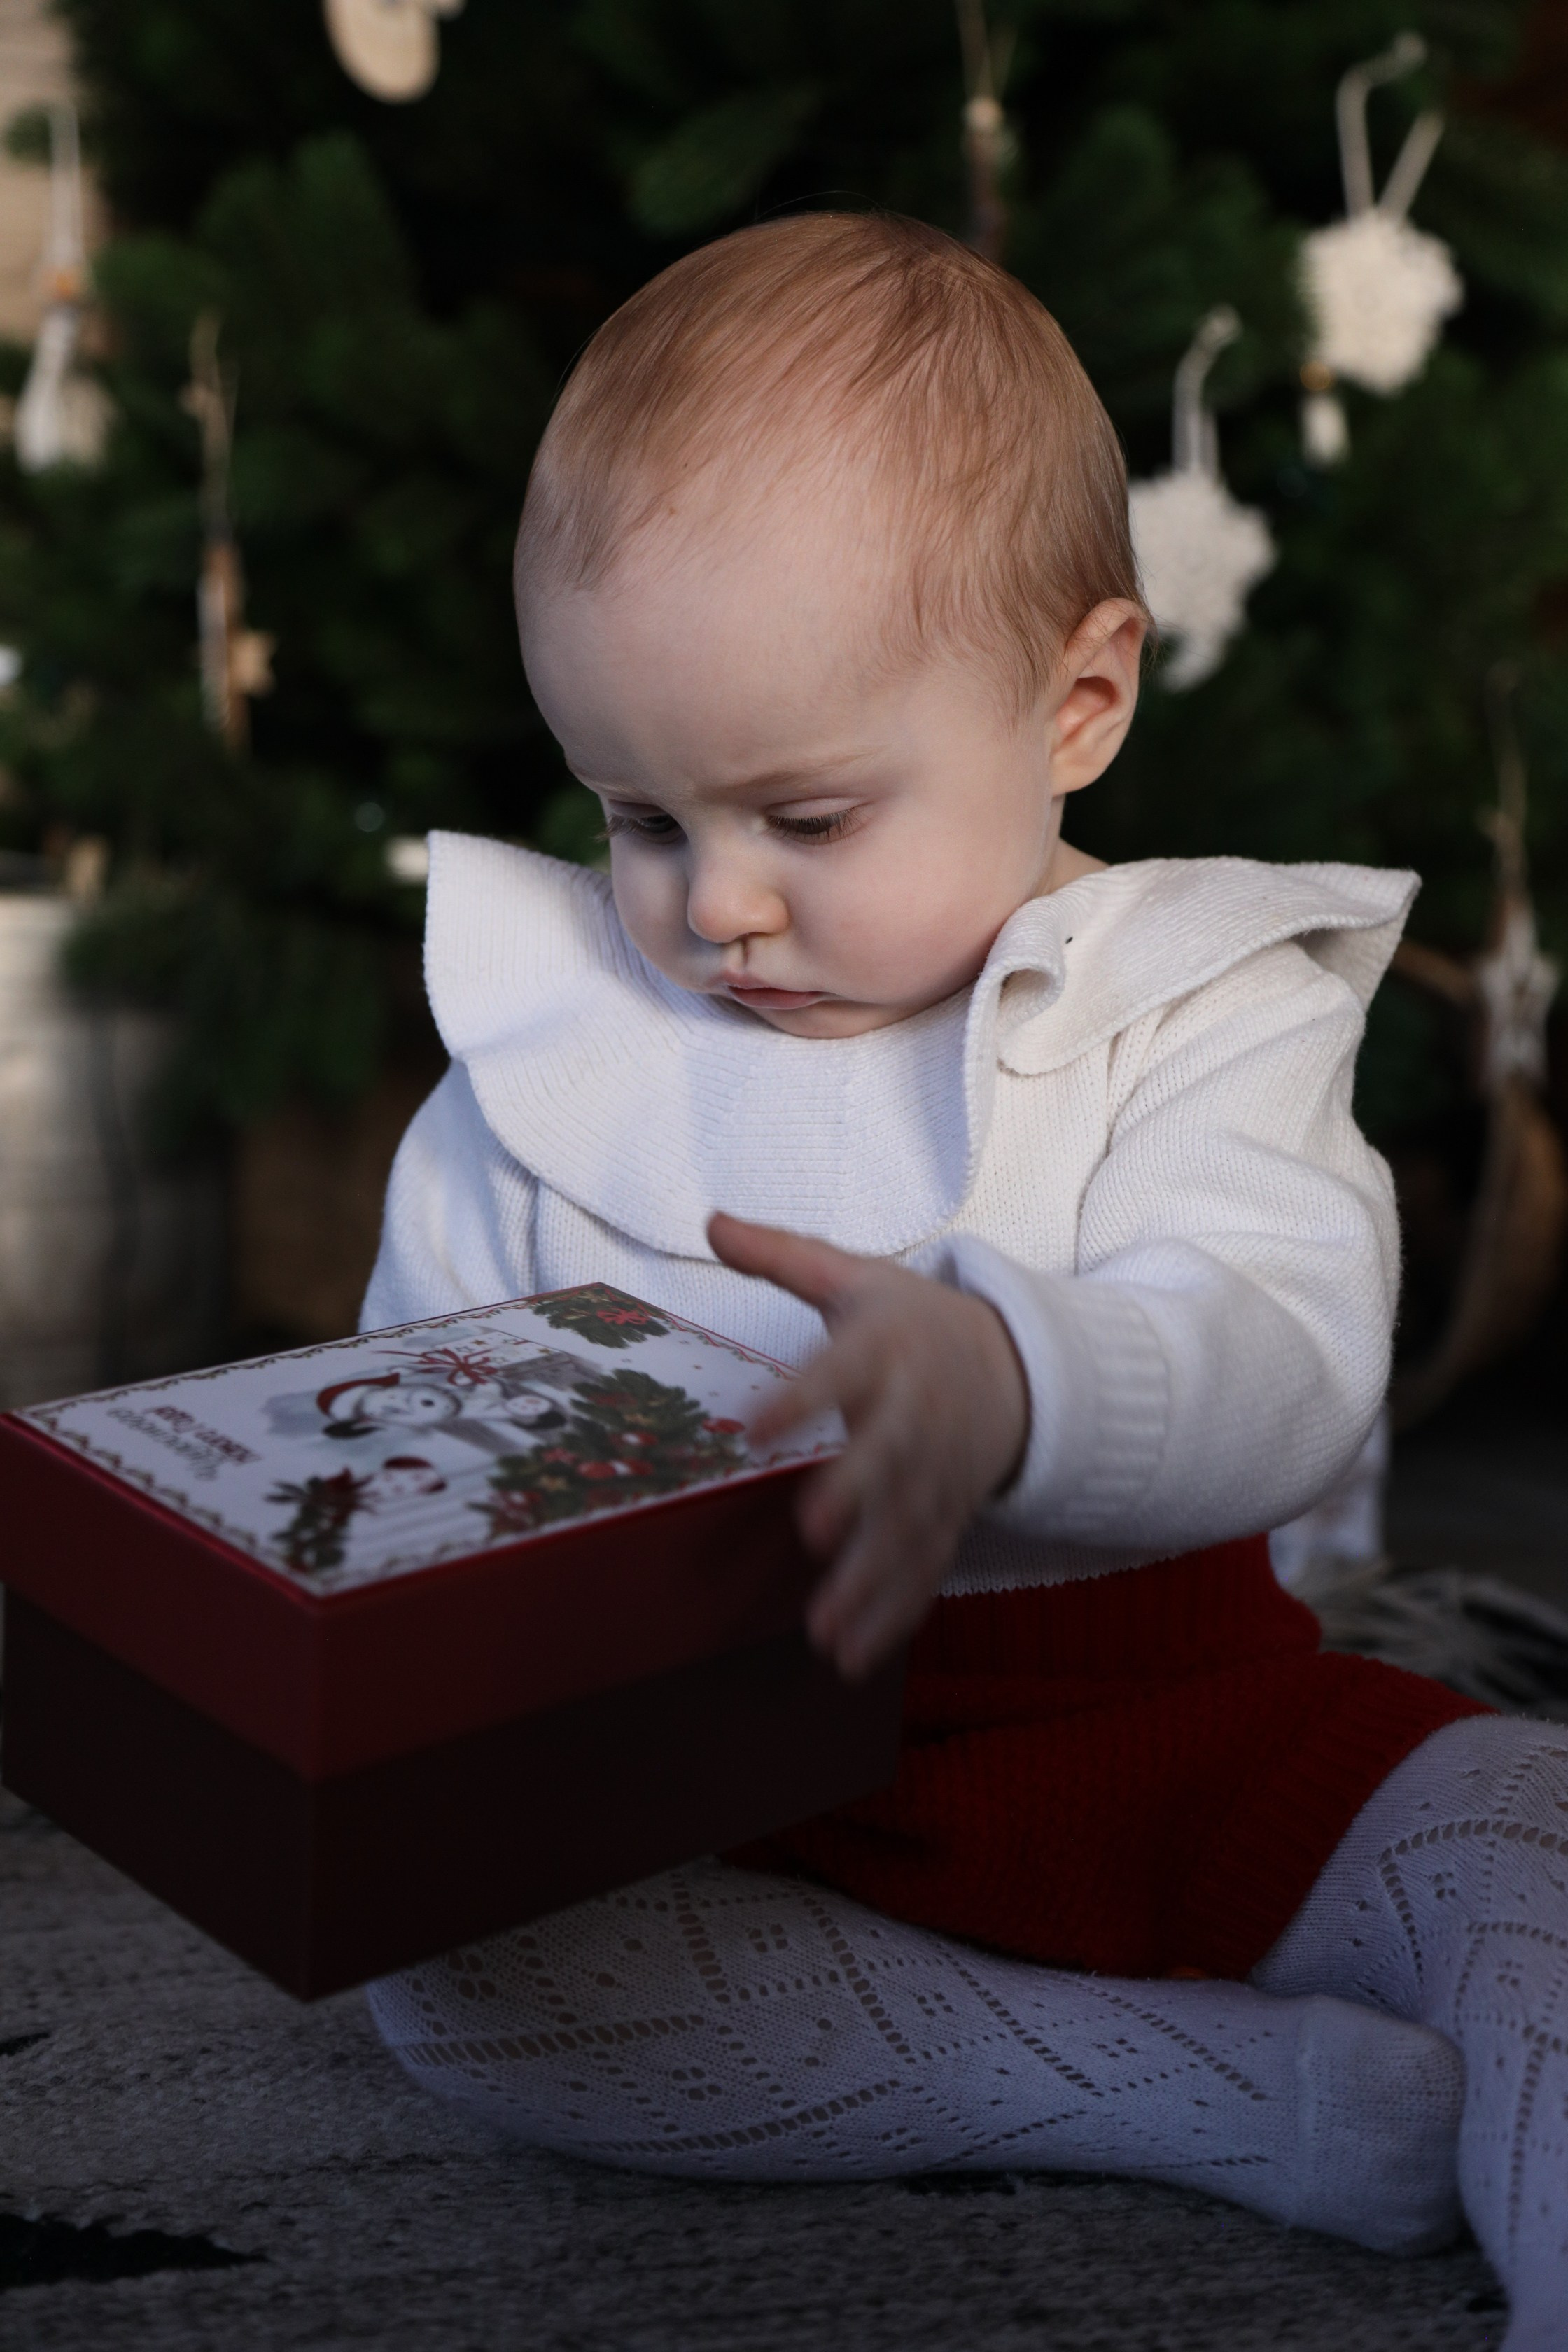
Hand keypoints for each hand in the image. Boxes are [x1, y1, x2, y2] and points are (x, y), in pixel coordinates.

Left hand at [708, 1210, 1028, 1678]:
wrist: (1017, 1365)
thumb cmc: (916, 1322)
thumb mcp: (857, 1277)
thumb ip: (784, 1256)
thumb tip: (711, 1221)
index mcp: (888, 1350)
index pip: (841, 1372)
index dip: (801, 1400)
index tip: (752, 1429)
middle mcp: (917, 1416)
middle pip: (888, 1458)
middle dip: (856, 1495)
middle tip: (812, 1531)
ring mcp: (938, 1475)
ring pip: (907, 1530)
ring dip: (868, 1582)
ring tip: (823, 1632)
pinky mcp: (946, 1517)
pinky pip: (924, 1569)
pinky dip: (894, 1615)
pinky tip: (853, 1656)